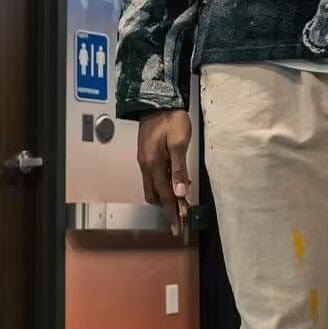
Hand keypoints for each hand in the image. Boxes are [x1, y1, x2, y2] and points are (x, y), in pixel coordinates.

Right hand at [137, 109, 192, 236]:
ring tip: (182, 199)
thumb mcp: (179, 142)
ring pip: (153, 187)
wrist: (157, 99)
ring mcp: (145, 160)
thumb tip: (180, 191)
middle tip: (182, 216)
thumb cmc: (171, 118)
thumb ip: (180, 168)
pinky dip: (164, 184)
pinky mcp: (147, 154)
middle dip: (167, 208)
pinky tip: (176, 181)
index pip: (164, 196)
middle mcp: (146, 165)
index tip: (177, 228)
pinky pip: (154, 176)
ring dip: (166, 196)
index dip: (172, 213)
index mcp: (153, 164)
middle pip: (155, 195)